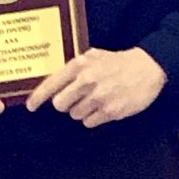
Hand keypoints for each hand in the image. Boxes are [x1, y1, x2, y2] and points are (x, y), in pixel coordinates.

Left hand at [26, 47, 166, 128]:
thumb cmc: (118, 62)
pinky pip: (90, 122)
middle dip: (65, 103)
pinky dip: (94, 117)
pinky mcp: (110, 111)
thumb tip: (55, 81)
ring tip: (96, 98)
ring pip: (75, 115)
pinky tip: (104, 105)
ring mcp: (98, 97)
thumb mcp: (94, 56)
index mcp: (80, 65)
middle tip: (76, 97)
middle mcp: (86, 80)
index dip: (38, 97)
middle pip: (60, 104)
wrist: (147, 68)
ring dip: (82, 110)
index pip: (51, 84)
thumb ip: (75, 67)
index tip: (31, 106)